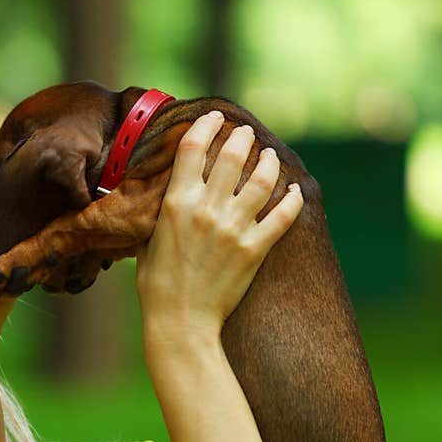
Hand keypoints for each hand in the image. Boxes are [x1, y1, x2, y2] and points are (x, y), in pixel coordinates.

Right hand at [135, 110, 303, 342]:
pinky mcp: (255, 249)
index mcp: (176, 203)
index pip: (193, 147)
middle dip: (242, 138)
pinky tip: (294, 192)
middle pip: (232, 155)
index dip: (206, 125)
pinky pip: (283, 216)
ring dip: (269, 162)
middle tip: (246, 135)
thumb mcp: (147, 241)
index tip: (215, 119)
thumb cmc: (157, 286)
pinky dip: (292, 201)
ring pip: (263, 179)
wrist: (180, 322)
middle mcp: (207, 210)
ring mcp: (234, 229)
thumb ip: (160, 213)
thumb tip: (164, 195)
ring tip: (270, 157)